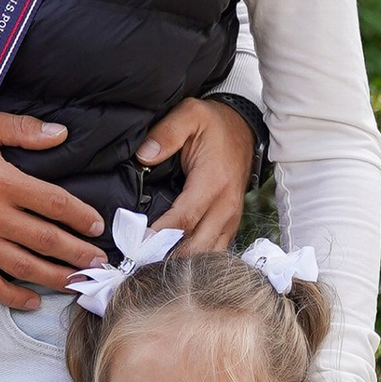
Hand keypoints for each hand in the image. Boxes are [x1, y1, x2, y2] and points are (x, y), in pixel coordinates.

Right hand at [0, 110, 106, 307]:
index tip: (96, 227)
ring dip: (56, 277)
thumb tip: (60, 134)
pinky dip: (13, 296)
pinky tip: (32, 301)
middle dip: (77, 254)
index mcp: (1, 181)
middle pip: (46, 239)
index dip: (80, 217)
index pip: (54, 203)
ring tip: (79, 283)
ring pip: (24, 266)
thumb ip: (22, 131)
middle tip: (99, 263)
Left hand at [133, 95, 255, 251]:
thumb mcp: (190, 114)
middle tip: (138, 263)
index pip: (186, 217)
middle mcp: (226, 206)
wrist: (244, 128)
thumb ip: (167, 132)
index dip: (161, 234)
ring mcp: (231, 218)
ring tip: (152, 267)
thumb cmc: (214, 124)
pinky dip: (195, 260)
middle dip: (169, 258)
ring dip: (182, 264)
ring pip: (208, 254)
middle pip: (198, 245)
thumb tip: (144, 155)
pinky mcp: (230, 224)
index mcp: (214, 181)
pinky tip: (172, 262)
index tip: (137, 243)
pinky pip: (215, 250)